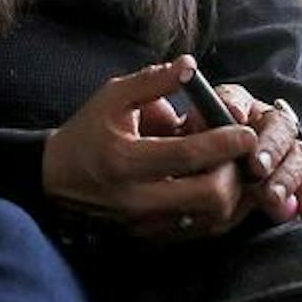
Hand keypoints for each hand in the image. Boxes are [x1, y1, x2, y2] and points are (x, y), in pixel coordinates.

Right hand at [41, 57, 263, 242]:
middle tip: (239, 156)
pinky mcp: (149, 237)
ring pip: (210, 221)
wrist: (55, 178)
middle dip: (234, 175)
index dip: (224, 143)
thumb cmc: (87, 132)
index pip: (188, 155)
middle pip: (208, 197)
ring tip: (233, 172)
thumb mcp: (112, 97)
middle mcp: (135, 198)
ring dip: (232, 196)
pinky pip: (198, 232)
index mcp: (125, 160)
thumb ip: (153, 81)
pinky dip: (217, 213)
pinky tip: (219, 191)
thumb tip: (191, 65)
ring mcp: (143, 223)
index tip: (246, 132)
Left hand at [202, 83, 301, 226]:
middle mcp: (269, 125)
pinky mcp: (294, 180)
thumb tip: (224, 115)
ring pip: (298, 156)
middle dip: (270, 148)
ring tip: (272, 197)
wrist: (204, 170)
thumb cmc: (197, 147)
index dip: (239, 109)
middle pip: (280, 128)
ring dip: (287, 177)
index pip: (241, 100)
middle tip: (257, 168)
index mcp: (241, 106)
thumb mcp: (190, 132)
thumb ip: (200, 122)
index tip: (235, 119)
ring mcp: (285, 152)